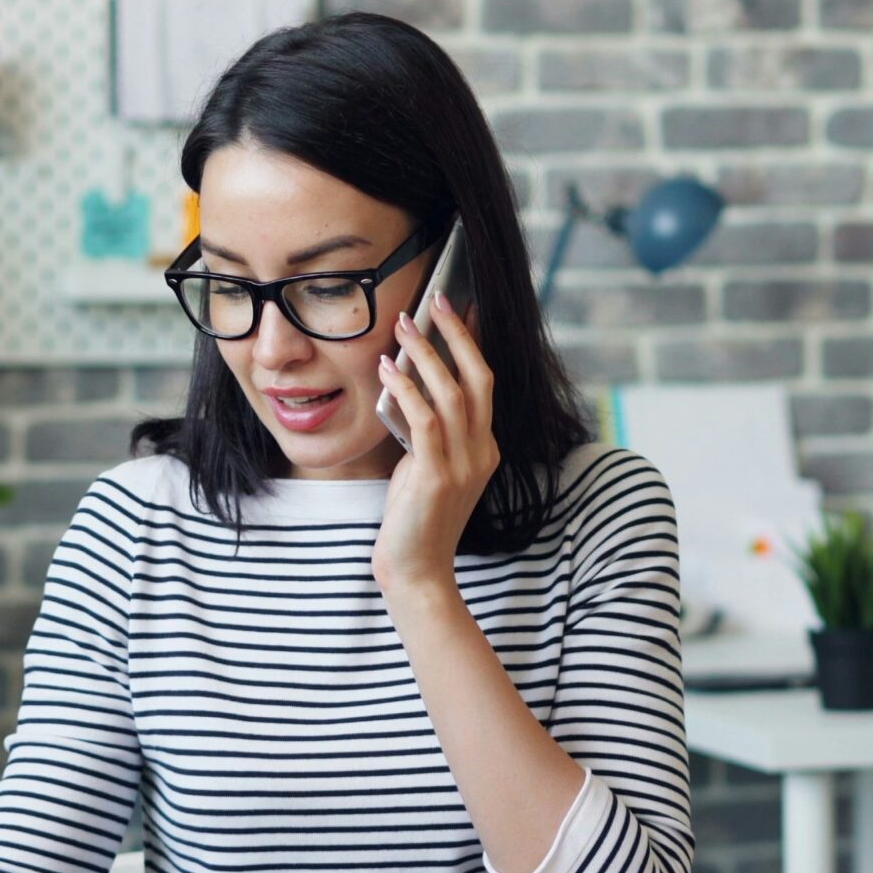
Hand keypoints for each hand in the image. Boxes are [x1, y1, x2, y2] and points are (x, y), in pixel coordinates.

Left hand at [372, 293, 498, 588]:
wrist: (416, 572)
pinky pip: (424, 420)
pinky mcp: (436, 476)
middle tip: (436, 300)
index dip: (474, 342)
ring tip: (402, 324)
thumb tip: (406, 386)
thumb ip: (426, 431)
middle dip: (458, 334)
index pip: (485, 384)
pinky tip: (386, 368)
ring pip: (451, 392)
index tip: (460, 307)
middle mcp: (483, 452)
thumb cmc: (415, 519)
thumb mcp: (426, 466)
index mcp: (486, 448)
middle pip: (479, 378)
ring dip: (425, 353)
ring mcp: (464, 465)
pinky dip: (406, 388)